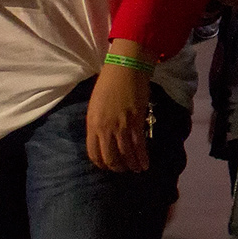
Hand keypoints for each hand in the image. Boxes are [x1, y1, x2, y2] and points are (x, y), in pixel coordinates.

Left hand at [87, 58, 151, 172]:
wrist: (125, 68)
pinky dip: (142, 158)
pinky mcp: (136, 123)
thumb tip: (104, 137)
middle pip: (110, 158)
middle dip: (117, 167)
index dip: (102, 164)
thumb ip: (98, 123)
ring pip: (126, 155)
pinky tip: (145, 164)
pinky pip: (139, 146)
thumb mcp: (96, 106)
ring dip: (132, 165)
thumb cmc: (108, 83)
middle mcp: (105, 129)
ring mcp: (121, 127)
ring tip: (136, 169)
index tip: (108, 165)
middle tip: (124, 169)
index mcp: (92, 124)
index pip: (94, 154)